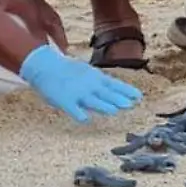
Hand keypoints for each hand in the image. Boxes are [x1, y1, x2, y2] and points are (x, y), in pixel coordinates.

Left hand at [0, 0, 68, 51]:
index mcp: (32, 16)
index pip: (40, 38)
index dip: (43, 51)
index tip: (48, 62)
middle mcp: (41, 11)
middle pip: (55, 31)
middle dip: (60, 44)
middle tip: (64, 55)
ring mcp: (42, 4)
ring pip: (56, 22)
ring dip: (60, 34)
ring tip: (64, 43)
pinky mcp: (40, 0)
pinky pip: (53, 15)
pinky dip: (56, 23)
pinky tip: (53, 25)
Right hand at [19, 44, 142, 122]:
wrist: (46, 66)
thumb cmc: (70, 71)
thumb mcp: (89, 73)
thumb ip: (102, 84)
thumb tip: (118, 95)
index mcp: (96, 78)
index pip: (115, 85)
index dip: (127, 91)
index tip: (139, 97)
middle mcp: (89, 85)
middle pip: (106, 93)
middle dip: (118, 99)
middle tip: (130, 105)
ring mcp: (77, 92)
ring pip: (92, 101)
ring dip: (103, 106)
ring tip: (114, 111)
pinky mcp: (64, 100)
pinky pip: (72, 109)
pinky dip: (78, 114)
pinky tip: (85, 120)